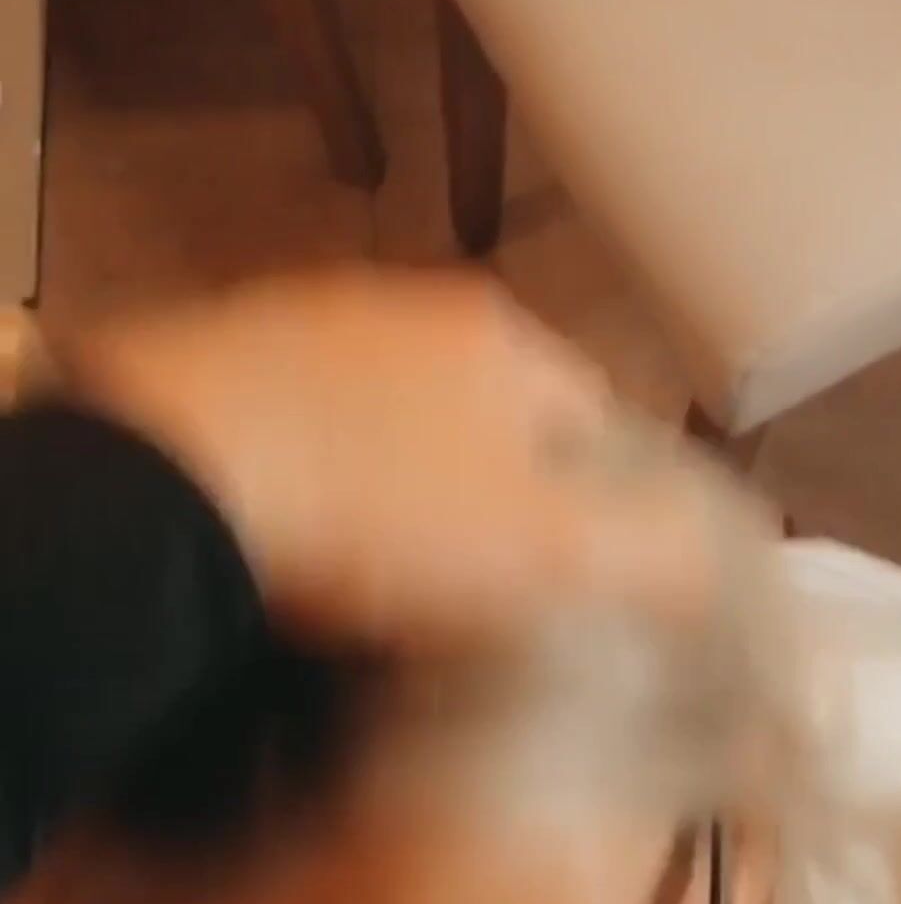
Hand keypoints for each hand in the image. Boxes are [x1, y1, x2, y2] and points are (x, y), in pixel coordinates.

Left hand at [50, 267, 714, 652]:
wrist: (169, 476)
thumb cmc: (381, 514)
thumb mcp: (547, 552)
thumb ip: (654, 553)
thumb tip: (728, 564)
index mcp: (503, 337)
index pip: (598, 421)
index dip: (608, 511)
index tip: (586, 589)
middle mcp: (409, 306)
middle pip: (492, 418)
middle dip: (499, 497)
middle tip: (482, 597)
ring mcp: (305, 323)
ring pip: (393, 421)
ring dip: (403, 489)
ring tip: (383, 580)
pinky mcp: (216, 361)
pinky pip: (303, 430)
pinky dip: (317, 483)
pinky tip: (296, 546)